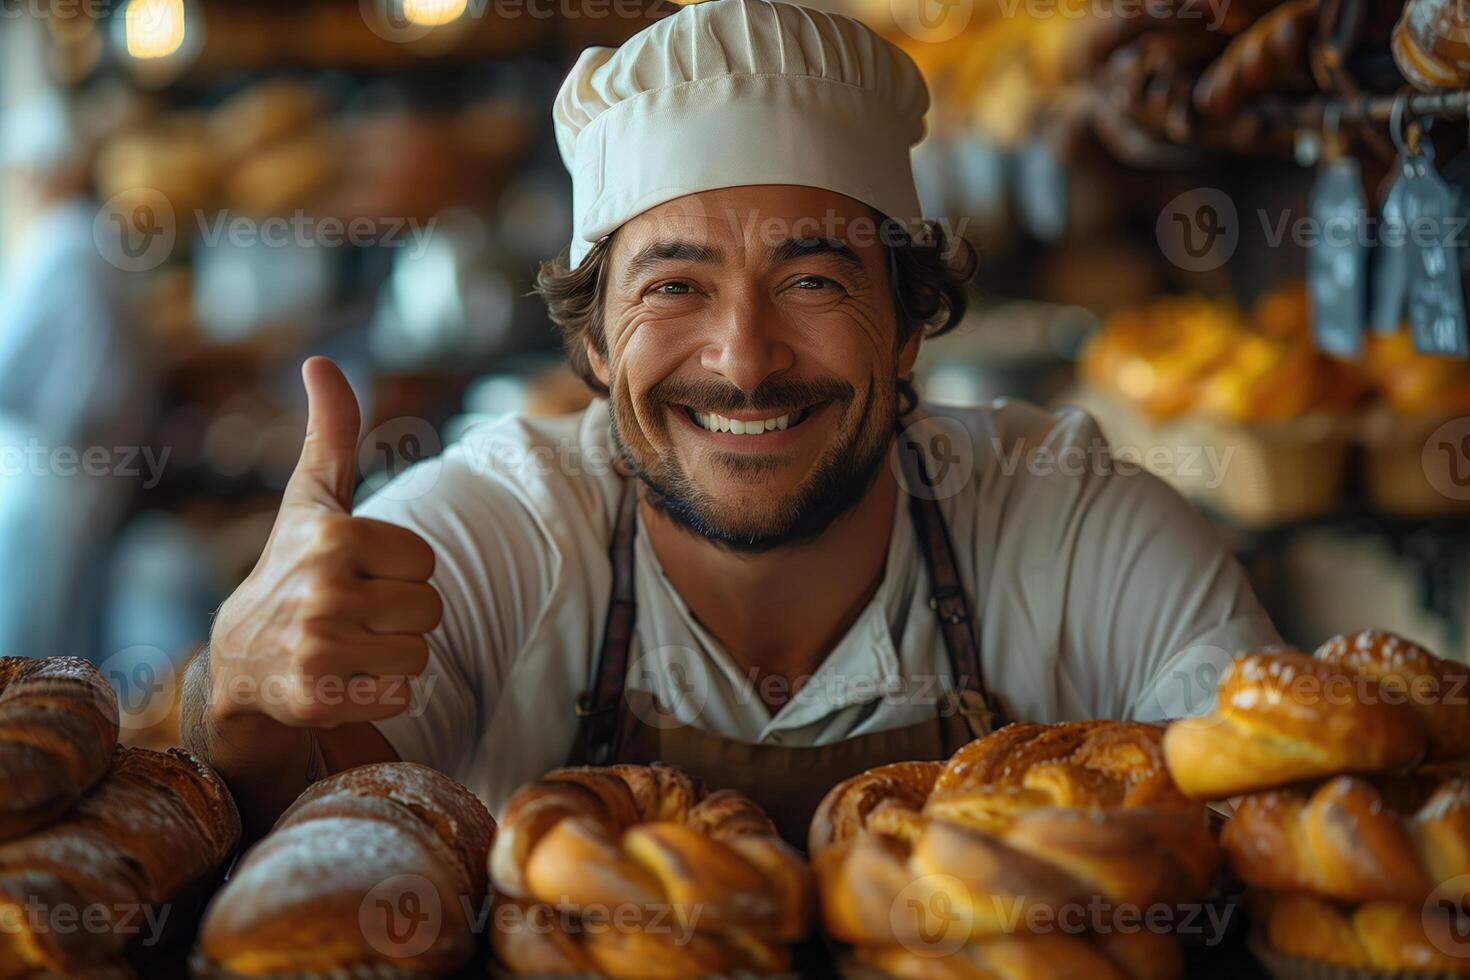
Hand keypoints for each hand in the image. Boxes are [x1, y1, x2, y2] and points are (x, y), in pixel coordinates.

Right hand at [208, 357, 441, 726]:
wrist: (241, 661)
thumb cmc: (292, 566)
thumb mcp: (312, 499)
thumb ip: (331, 433)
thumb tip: (319, 361)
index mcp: (334, 536)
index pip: (426, 562)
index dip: (399, 571)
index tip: (356, 573)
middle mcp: (322, 591)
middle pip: (431, 610)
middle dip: (400, 616)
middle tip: (351, 613)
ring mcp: (318, 648)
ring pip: (419, 654)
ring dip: (391, 655)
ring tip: (346, 644)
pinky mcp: (318, 699)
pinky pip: (400, 694)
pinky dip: (377, 692)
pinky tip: (339, 678)